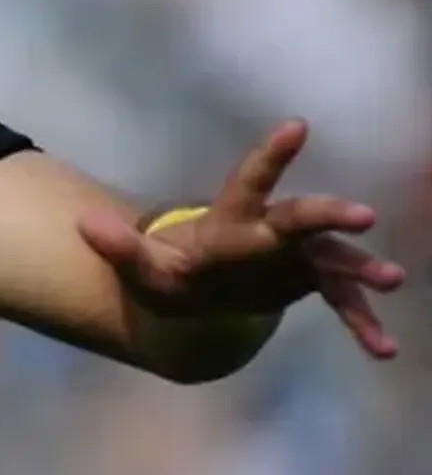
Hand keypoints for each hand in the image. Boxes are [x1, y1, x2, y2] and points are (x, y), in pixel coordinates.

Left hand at [77, 119, 405, 358]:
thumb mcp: (140, 267)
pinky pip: (343, 303)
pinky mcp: (312, 283)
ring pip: (334, 257)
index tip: (297, 126)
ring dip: (361, 268)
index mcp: (231, 220)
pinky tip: (382, 349)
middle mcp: (271, 231)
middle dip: (330, 214)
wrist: (197, 297)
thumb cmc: (170, 275)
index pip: (250, 181)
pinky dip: (362, 324)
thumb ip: (118, 248)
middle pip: (302, 216)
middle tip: (362, 216)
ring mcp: (296, 256)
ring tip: (391, 279)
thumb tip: (84, 225)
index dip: (271, 155)